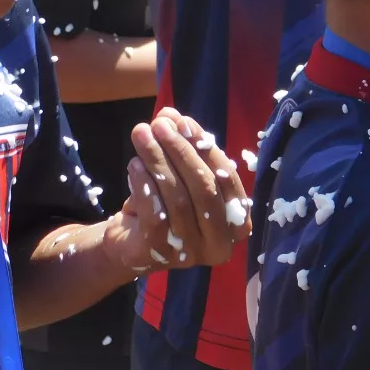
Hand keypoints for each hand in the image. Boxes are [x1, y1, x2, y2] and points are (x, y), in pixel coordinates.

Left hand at [102, 108, 251, 273]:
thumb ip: (184, 147)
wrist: (132, 242)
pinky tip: (135, 164)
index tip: (182, 121)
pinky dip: (145, 185)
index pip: (226, 179)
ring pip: (179, 199)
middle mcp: (221, 243)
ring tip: (142, 135)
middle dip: (181, 151)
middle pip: (204, 188)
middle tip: (159, 124)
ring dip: (159, 161)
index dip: (205, 147)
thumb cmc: (168, 206)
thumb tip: (171, 115)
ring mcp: (191, 253)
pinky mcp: (160, 254)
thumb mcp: (182, 176)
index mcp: (238, 223)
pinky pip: (156, 215)